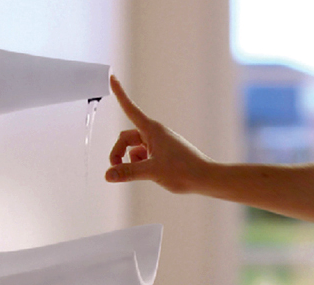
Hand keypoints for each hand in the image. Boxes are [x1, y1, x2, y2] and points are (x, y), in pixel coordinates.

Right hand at [105, 75, 211, 193]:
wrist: (205, 178)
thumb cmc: (184, 170)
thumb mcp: (152, 171)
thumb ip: (127, 172)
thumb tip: (108, 175)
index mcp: (152, 130)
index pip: (130, 108)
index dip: (120, 93)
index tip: (113, 77)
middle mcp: (154, 134)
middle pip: (126, 138)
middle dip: (118, 153)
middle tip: (116, 170)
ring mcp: (158, 144)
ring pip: (134, 150)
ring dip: (131, 162)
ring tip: (143, 174)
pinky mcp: (162, 154)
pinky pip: (143, 157)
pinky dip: (141, 165)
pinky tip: (152, 174)